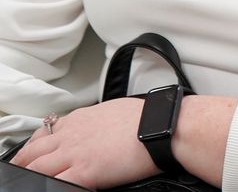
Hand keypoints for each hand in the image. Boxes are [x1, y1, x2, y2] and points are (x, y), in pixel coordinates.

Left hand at [12, 98, 157, 189]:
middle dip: (23, 162)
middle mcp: (72, 134)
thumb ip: (97, 119)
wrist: (162, 126)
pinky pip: (56, 184)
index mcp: (81, 119)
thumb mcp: (115, 109)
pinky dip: (49, 187)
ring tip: (26, 183)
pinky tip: (50, 188)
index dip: (34, 144)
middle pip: (33, 151)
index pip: (45, 131)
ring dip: (29, 175)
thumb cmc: (148, 118)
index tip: (32, 152)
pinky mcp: (85, 172)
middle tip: (19, 170)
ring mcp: (76, 154)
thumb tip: (97, 125)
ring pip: (37, 168)